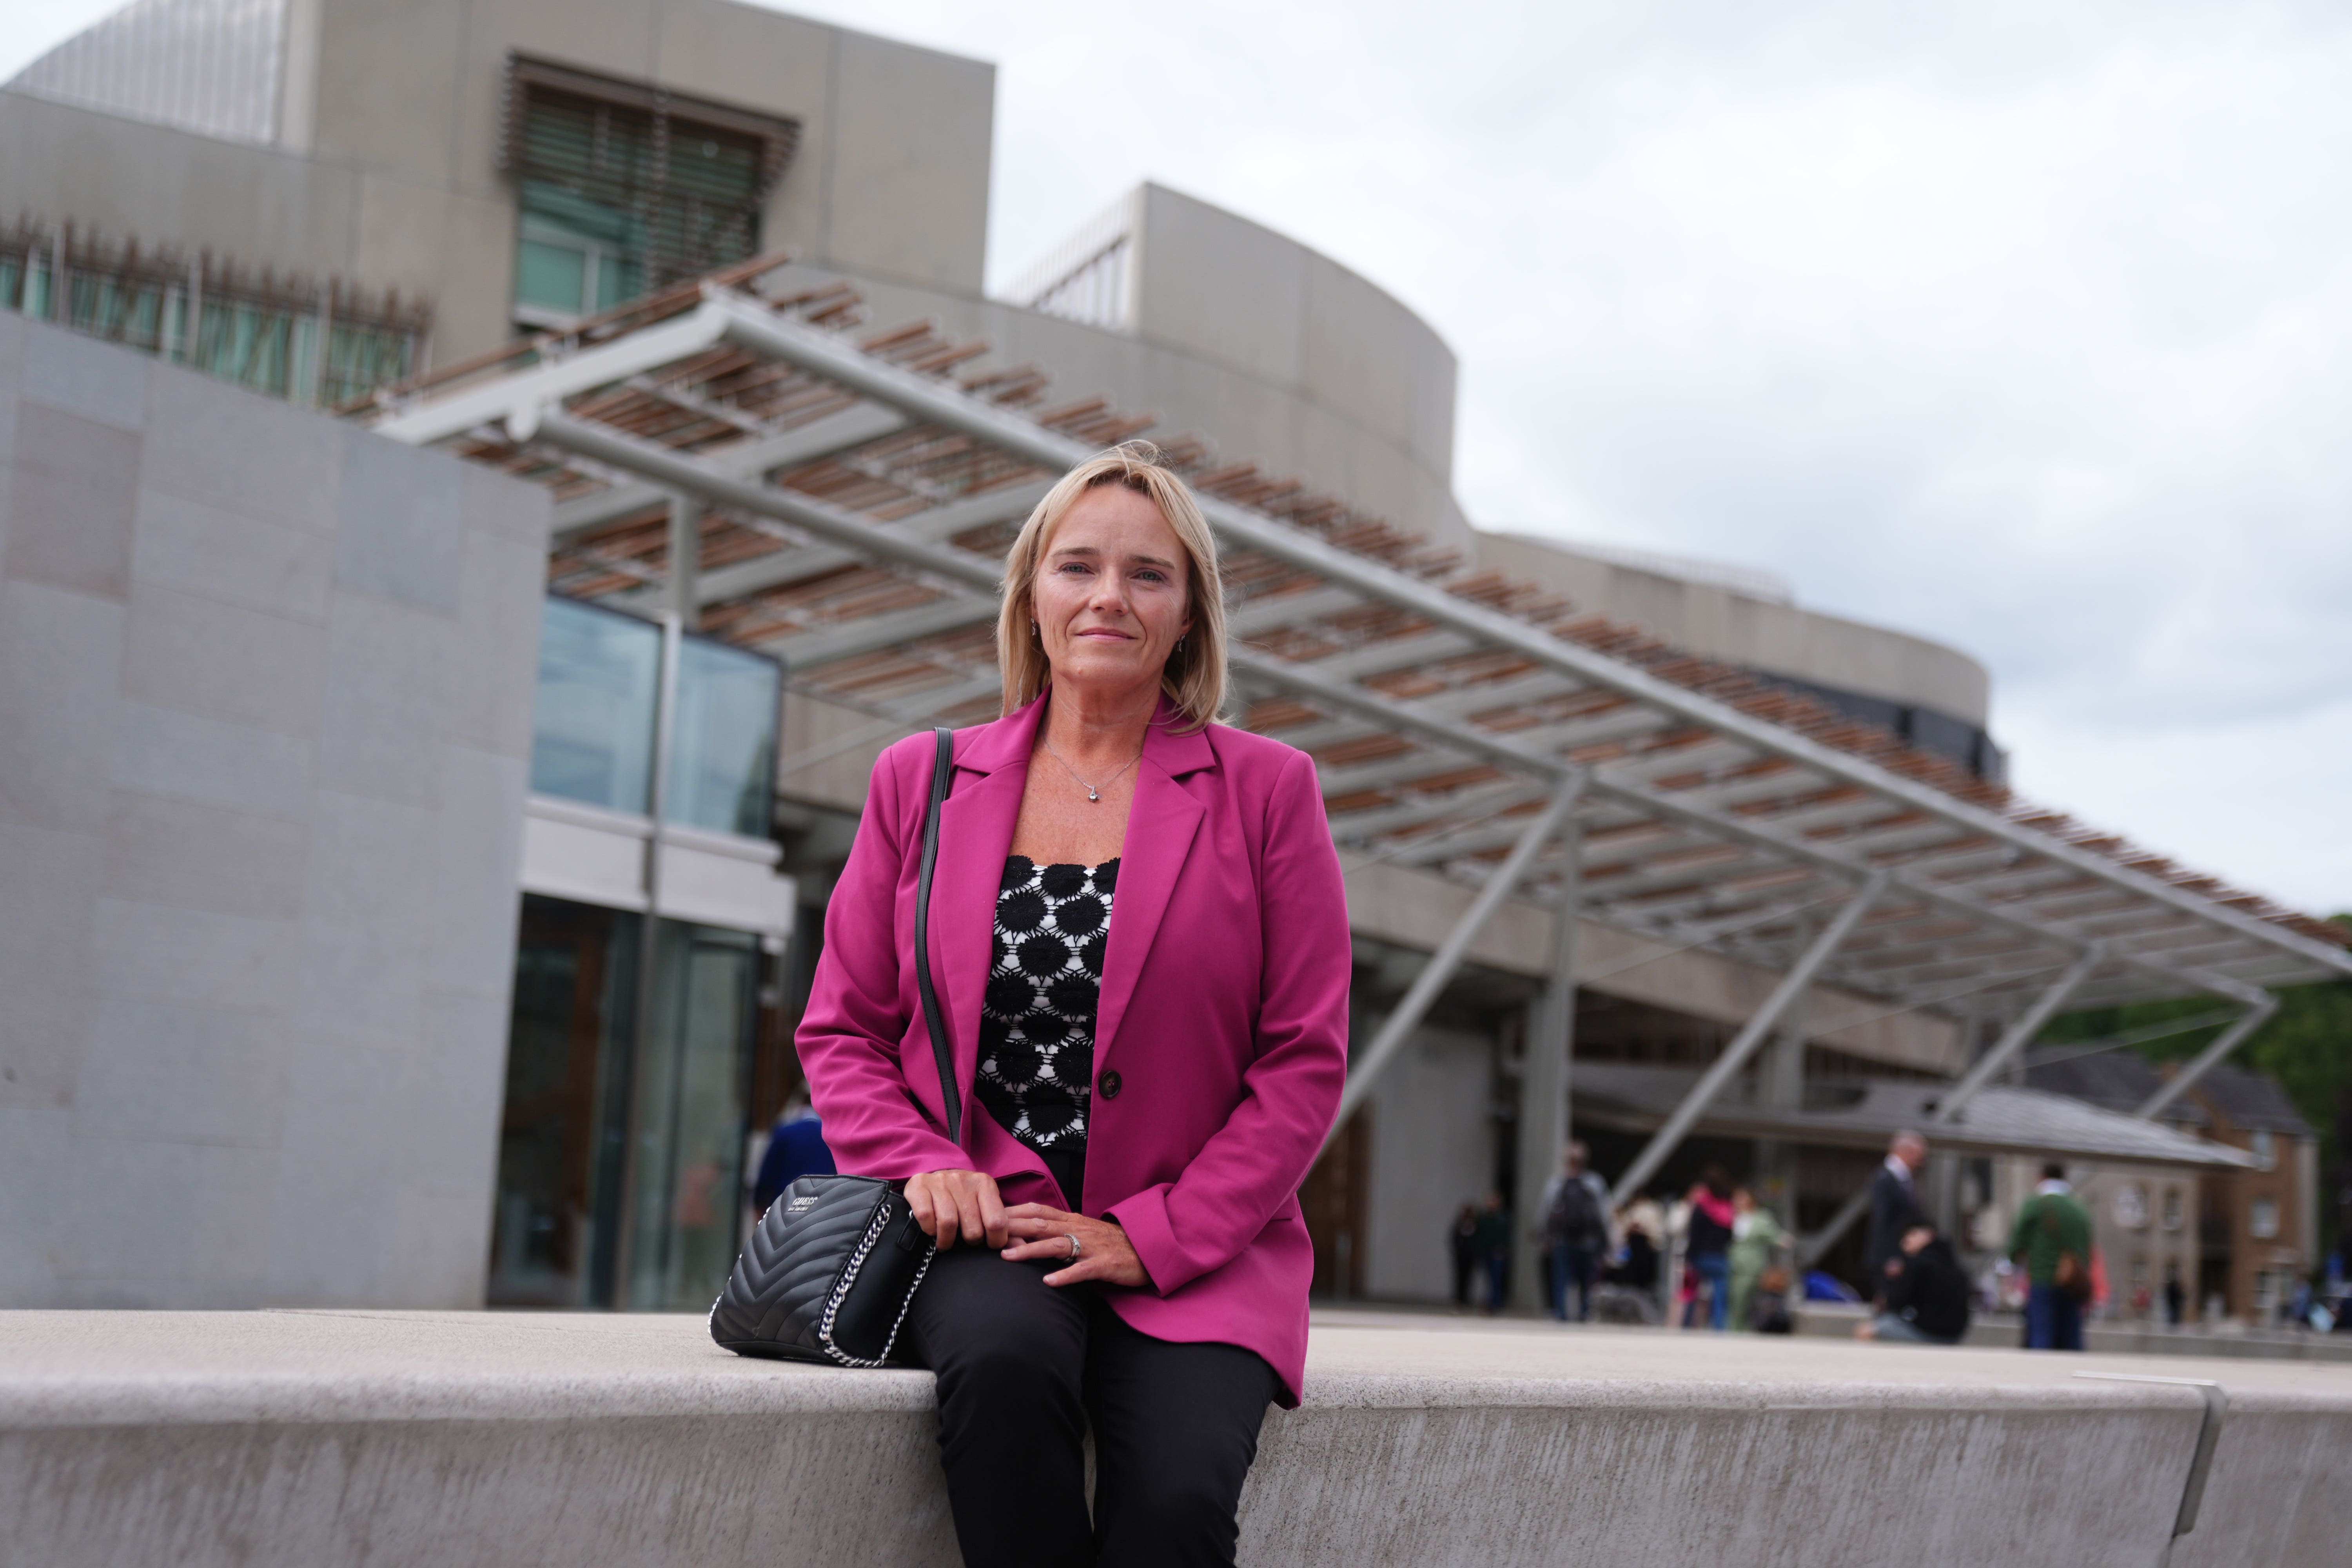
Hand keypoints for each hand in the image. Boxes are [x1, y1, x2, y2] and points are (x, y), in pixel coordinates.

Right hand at [905, 1169, 1006, 1249]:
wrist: (935, 1175)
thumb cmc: (963, 1196)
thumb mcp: (985, 1205)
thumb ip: (1003, 1226)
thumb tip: (1021, 1247)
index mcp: (984, 1183)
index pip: (996, 1221)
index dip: (995, 1241)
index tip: (989, 1244)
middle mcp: (963, 1180)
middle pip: (972, 1227)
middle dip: (970, 1241)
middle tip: (965, 1240)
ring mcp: (940, 1181)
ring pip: (948, 1223)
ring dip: (947, 1241)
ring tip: (947, 1242)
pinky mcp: (919, 1186)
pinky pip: (926, 1217)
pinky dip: (929, 1230)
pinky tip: (932, 1230)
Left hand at [1002, 1203, 1151, 1288]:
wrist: (1149, 1250)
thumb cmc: (1112, 1243)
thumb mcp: (1084, 1231)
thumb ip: (1060, 1230)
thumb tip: (1029, 1232)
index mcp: (1073, 1220)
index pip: (1038, 1211)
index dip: (1013, 1212)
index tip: (988, 1216)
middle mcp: (1079, 1229)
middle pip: (1040, 1224)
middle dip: (1012, 1227)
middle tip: (985, 1232)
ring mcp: (1092, 1246)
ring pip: (1056, 1245)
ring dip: (1030, 1250)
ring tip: (1006, 1256)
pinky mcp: (1104, 1264)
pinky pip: (1082, 1270)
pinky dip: (1065, 1275)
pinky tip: (1048, 1282)